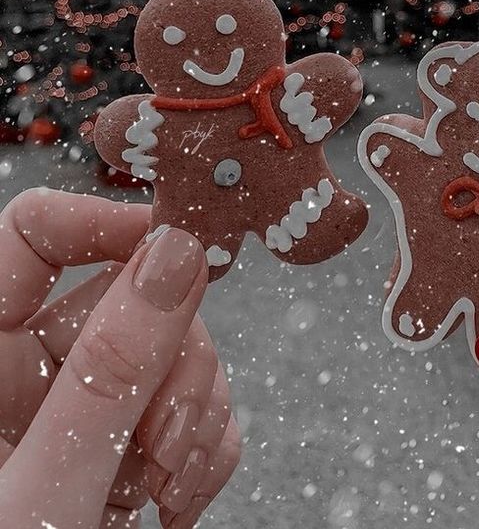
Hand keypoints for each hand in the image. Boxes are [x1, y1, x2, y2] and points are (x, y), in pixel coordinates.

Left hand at [0, 188, 240, 528]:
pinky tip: (178, 497)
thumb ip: (110, 373)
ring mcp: (84, 407)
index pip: (36, 232)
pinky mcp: (126, 444)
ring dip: (195, 412)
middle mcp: (31, 369)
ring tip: (164, 486)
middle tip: (163, 439)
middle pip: (135, 294)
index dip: (110, 222)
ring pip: (179, 348)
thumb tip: (177, 253)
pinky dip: (207, 447)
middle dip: (175, 360)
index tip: (182, 255)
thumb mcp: (43, 494)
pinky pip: (195, 404)